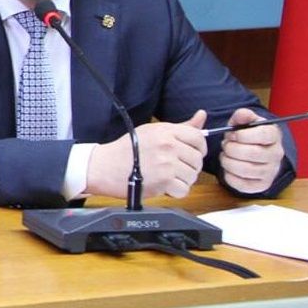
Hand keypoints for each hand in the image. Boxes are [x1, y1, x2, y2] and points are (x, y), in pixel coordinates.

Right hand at [86, 110, 207, 198]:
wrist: (106, 166)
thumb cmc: (127, 148)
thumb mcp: (153, 130)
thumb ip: (181, 127)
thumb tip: (202, 116)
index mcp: (167, 131)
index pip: (198, 138)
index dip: (199, 148)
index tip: (194, 153)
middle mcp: (169, 146)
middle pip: (198, 159)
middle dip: (191, 166)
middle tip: (178, 168)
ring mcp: (167, 164)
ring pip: (193, 175)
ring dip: (183, 179)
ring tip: (170, 177)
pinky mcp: (163, 182)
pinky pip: (184, 190)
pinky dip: (176, 191)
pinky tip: (166, 186)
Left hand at [219, 107, 284, 193]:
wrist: (256, 151)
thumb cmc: (249, 135)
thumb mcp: (246, 121)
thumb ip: (242, 115)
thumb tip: (241, 115)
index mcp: (274, 135)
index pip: (263, 134)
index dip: (242, 135)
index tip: (232, 134)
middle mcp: (276, 154)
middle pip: (253, 153)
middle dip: (232, 148)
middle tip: (225, 145)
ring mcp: (271, 171)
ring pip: (246, 170)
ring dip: (228, 162)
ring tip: (225, 156)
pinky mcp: (262, 185)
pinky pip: (243, 184)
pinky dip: (229, 176)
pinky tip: (228, 168)